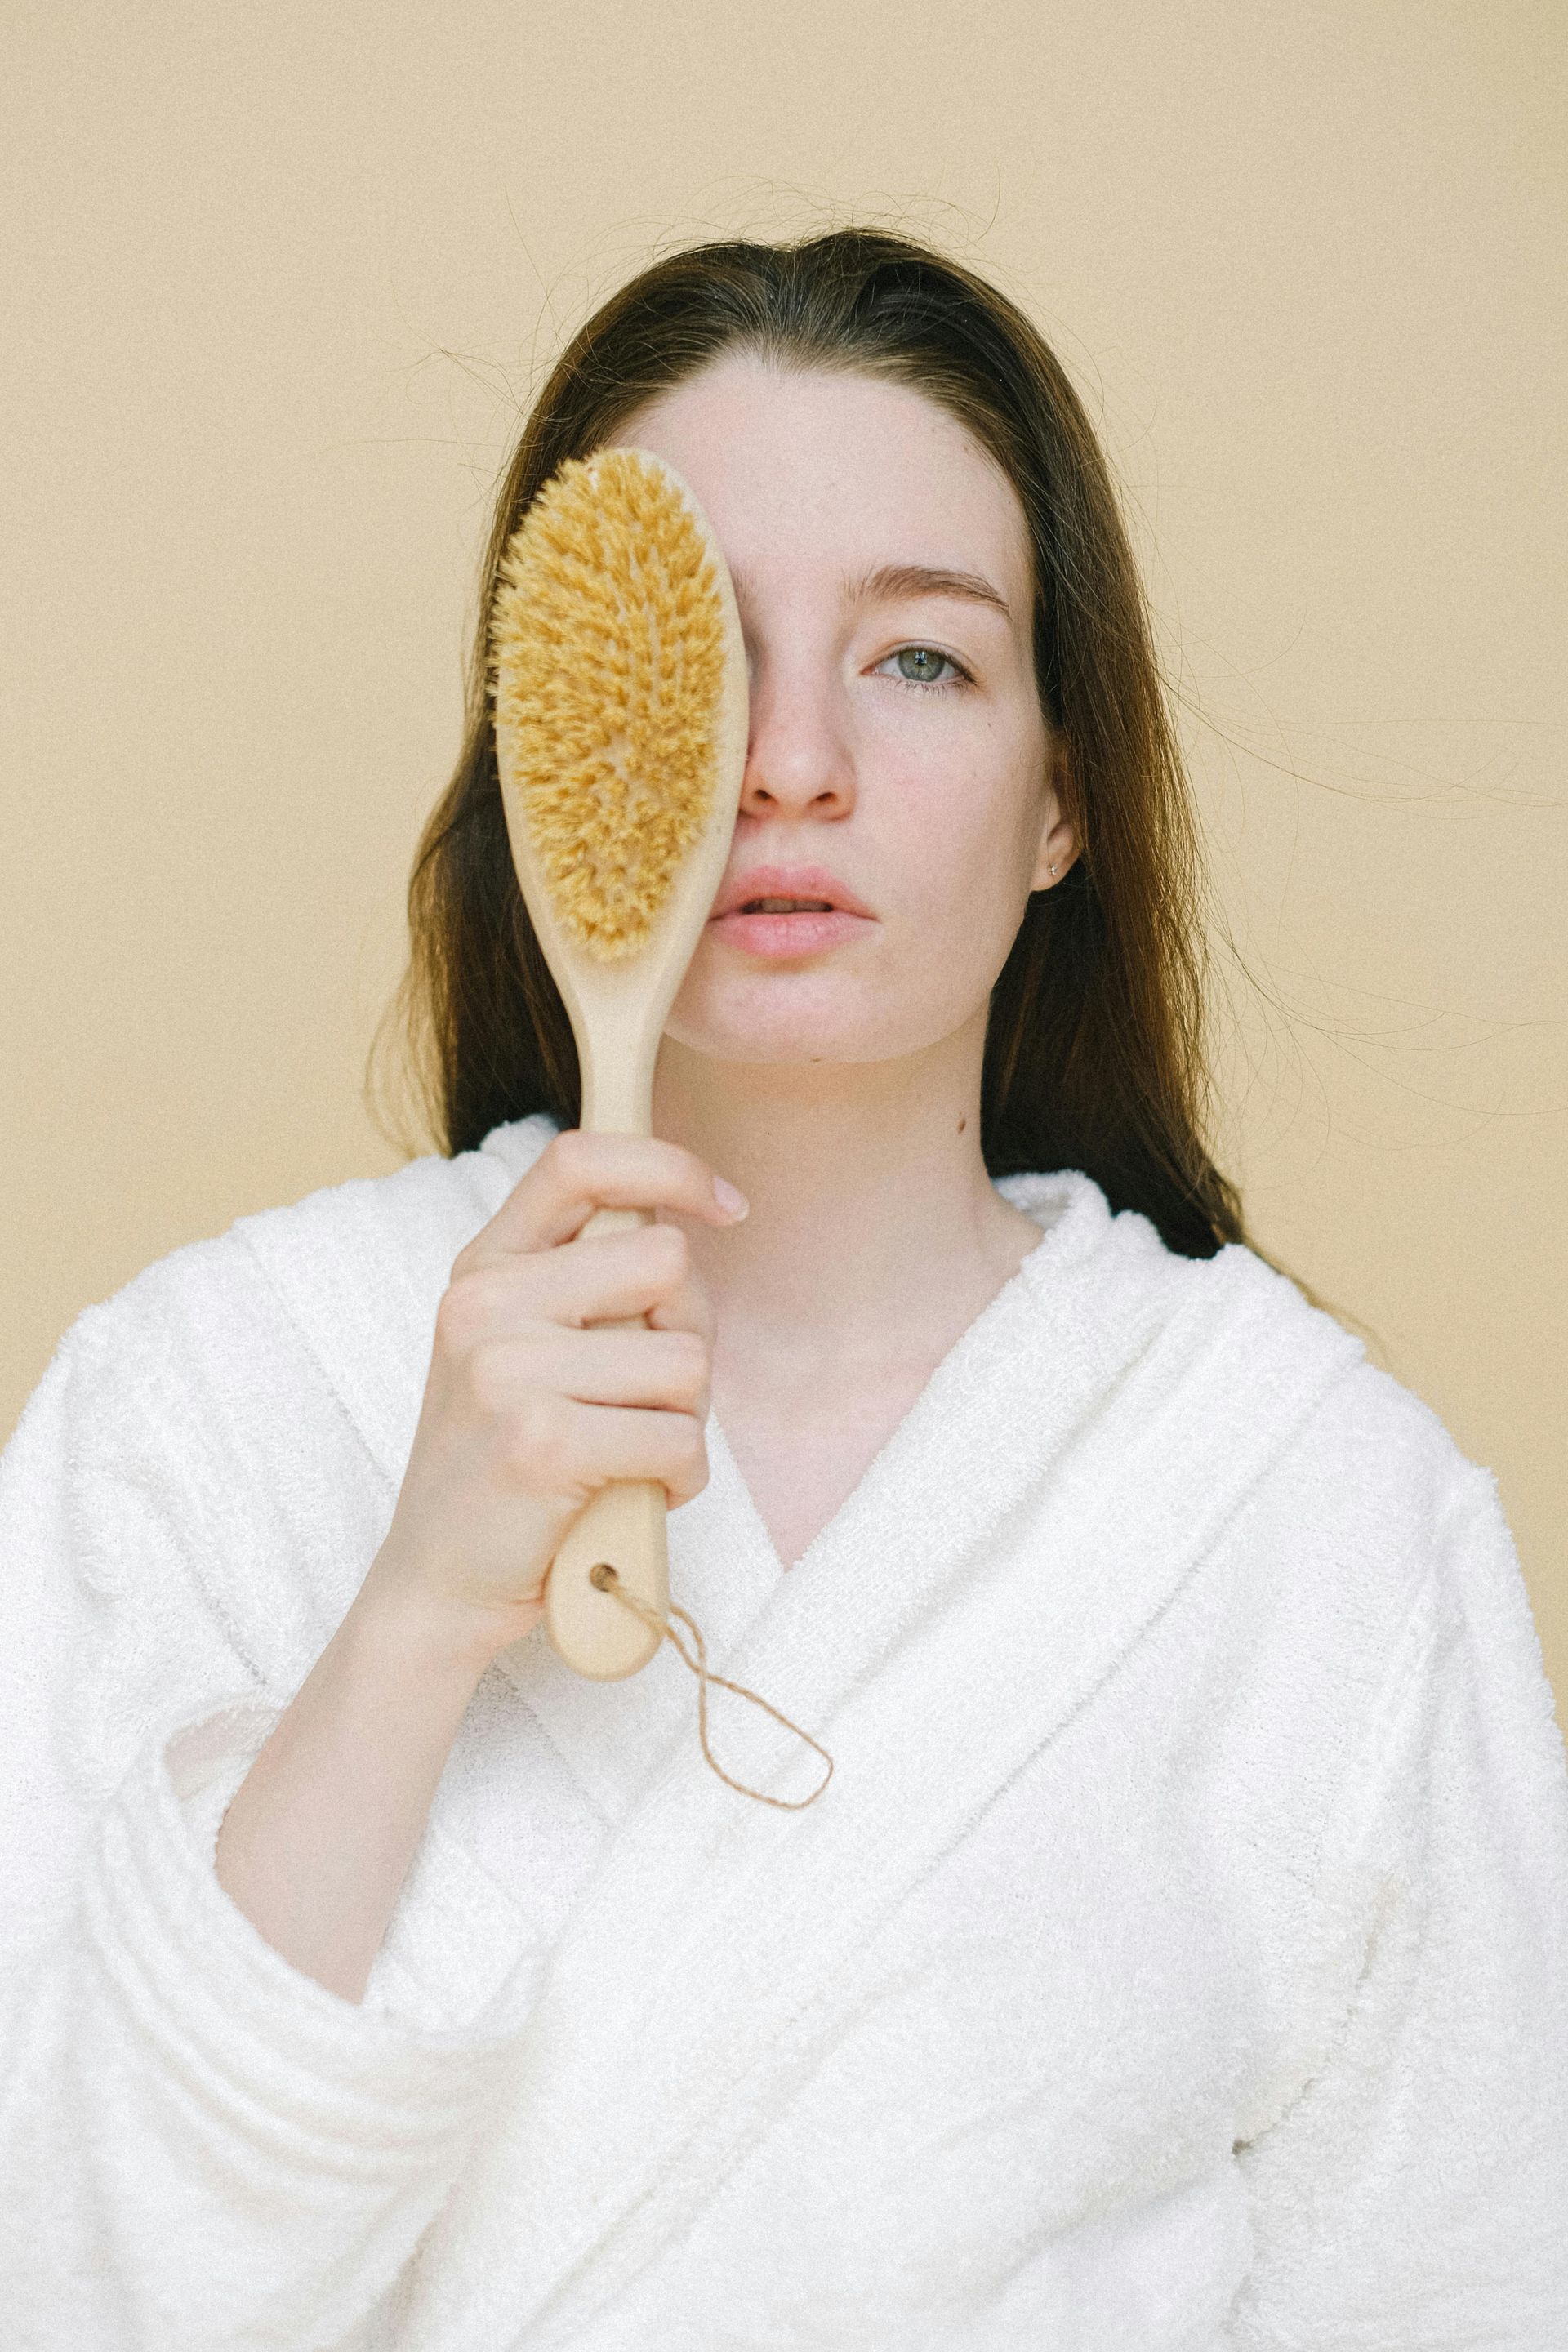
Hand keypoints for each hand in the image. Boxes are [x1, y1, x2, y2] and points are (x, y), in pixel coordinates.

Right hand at [357, 1128, 746, 1670]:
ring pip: (685, 1361)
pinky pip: (678, 1438)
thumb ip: (583, 1283)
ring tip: (631, 1453)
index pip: (581, 1160)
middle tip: (652, 1397)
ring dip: (686, 1421)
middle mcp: (485, 1304)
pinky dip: (680, 1477)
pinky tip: (632, 1495)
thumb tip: (690, 1224)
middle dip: (690, 1334)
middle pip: (667, 1262)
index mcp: (483, 1267)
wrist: (438, 1584)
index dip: (670, 1166)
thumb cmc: (506, 1467)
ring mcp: (506, 1371)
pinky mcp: (541, 1442)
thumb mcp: (519, 1349)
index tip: (725, 1208)